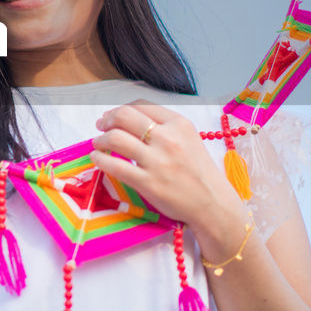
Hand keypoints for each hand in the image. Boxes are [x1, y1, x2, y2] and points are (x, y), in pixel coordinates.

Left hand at [89, 98, 243, 234]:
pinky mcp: (148, 183)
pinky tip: (97, 158)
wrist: (213, 204)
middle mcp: (168, 138)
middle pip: (125, 116)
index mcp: (179, 124)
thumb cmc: (199, 172)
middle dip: (107, 119)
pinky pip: (115, 166)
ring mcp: (157, 161)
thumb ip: (165, 127)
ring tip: (98, 143)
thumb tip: (129, 119)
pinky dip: (100, 159)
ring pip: (116, 138)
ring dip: (100, 139)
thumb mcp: (189, 140)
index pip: (141, 106)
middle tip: (101, 125)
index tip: (112, 115)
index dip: (121, 108)